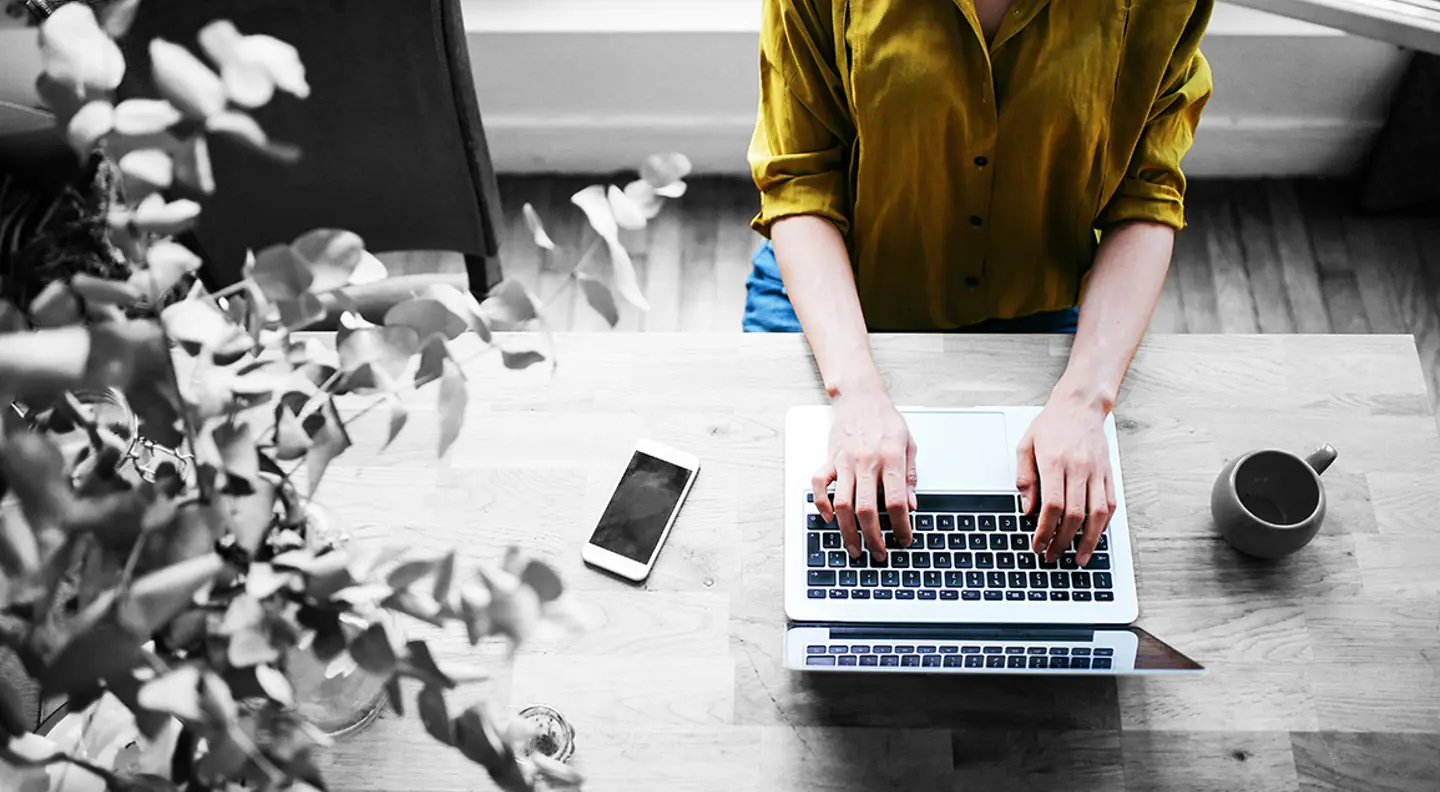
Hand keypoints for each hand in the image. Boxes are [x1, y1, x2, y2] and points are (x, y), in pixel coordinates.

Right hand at [812, 389, 916, 561]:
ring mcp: (844, 462)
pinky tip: (830, 518)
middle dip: (873, 538)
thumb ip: (909, 476)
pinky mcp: (829, 460)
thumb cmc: (885, 420)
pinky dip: (822, 505)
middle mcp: (866, 462)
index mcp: (890, 458)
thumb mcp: (909, 444)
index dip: (902, 525)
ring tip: (855, 548)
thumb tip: (913, 506)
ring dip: (848, 531)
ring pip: (843, 504)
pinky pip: (819, 486)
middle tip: (879, 554)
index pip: (896, 501)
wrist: (860, 397)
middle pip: (867, 510)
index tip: (905, 539)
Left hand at [1015, 394, 1115, 565]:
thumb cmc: (1051, 424)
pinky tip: (1095, 537)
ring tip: (1080, 558)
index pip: (1052, 506)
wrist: (1080, 404)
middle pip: (1075, 515)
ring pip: (1098, 514)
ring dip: (1089, 541)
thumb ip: (1024, 478)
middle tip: (1052, 556)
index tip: (1038, 545)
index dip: (1045, 531)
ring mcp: (1097, 471)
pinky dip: (1103, 525)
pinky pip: (1110, 504)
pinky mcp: (1109, 473)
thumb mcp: (1025, 445)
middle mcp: (1079, 468)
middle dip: (1063, 541)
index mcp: (1055, 462)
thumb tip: (1027, 510)